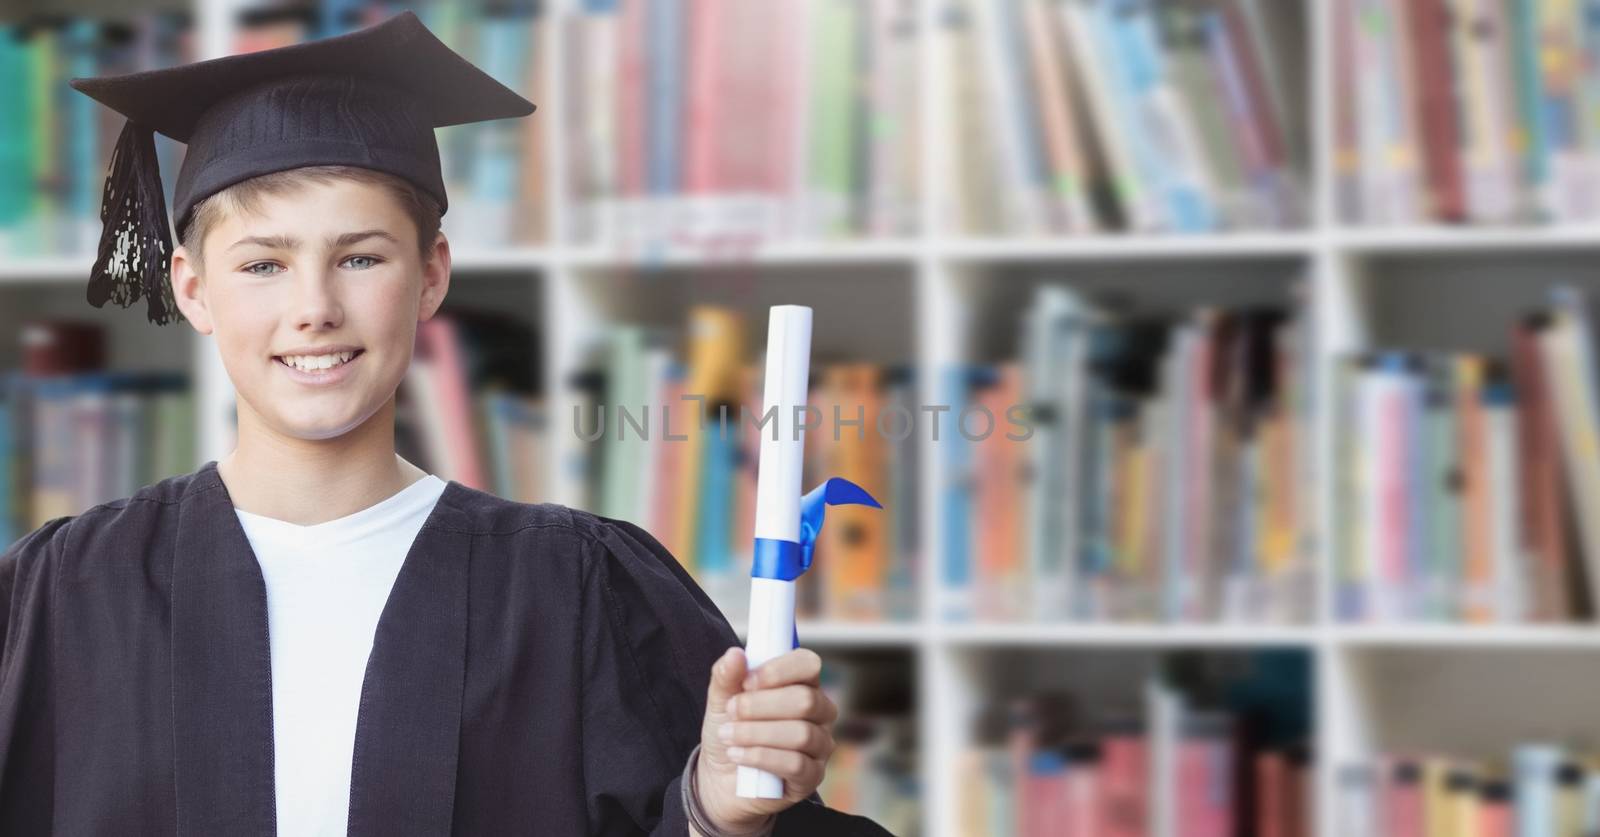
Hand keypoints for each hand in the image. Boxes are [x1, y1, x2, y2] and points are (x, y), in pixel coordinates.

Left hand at [693, 646, 837, 833]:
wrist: (720, 779)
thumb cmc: (730, 731)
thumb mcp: (721, 701)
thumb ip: (726, 676)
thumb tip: (735, 654)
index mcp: (802, 684)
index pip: (808, 664)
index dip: (779, 670)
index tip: (747, 681)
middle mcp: (819, 712)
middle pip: (805, 700)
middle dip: (761, 705)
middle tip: (732, 711)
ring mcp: (820, 745)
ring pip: (801, 734)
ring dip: (757, 733)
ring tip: (729, 736)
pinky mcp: (812, 776)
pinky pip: (796, 764)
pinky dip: (761, 758)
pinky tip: (739, 756)